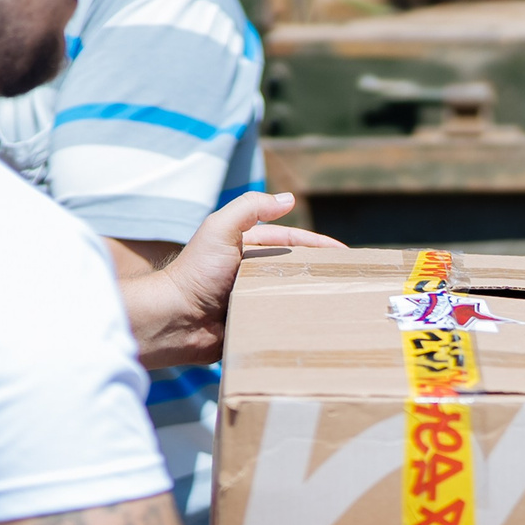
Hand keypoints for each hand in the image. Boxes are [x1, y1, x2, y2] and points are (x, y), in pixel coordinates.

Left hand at [120, 192, 337, 368]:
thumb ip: (251, 208)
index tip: (345, 253)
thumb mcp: (220, 228)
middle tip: (350, 280)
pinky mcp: (249, 324)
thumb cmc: (197, 271)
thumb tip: (289, 199)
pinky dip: (295, 322)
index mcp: (246, 247)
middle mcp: (251, 272)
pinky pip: (278, 321)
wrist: (174, 319)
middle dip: (320, 271)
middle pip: (294, 268)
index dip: (318, 244)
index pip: (291, 241)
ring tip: (340, 304)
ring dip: (311, 298)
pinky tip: (316, 326)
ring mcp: (251, 299)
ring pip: (289, 295)